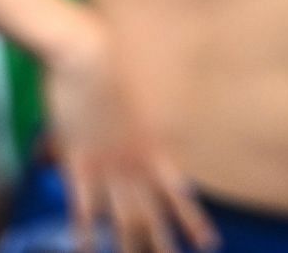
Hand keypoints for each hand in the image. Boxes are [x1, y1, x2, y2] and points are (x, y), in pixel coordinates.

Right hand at [43, 14, 216, 252]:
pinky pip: (83, 204)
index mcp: (150, 146)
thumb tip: (142, 129)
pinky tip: (86, 247)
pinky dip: (85, 230)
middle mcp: (133, 162)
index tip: (208, 243)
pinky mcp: (79, 161)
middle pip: (151, 213)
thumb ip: (137, 121)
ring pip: (122, 216)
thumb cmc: (110, 65)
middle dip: (162, 243)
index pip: (176, 192)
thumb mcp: (132, 97)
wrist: (86, 54)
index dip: (192, 219)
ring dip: (128, 245)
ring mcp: (106, 165)